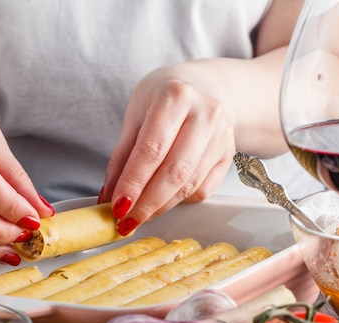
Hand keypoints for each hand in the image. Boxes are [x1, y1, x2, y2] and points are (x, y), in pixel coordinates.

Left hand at [99, 63, 235, 234]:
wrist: (206, 86)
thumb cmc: (165, 98)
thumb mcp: (136, 114)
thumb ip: (122, 155)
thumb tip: (109, 195)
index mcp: (175, 97)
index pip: (151, 150)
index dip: (133, 183)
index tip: (117, 206)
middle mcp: (204, 115)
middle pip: (174, 172)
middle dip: (147, 203)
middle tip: (126, 221)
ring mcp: (221, 135)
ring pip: (189, 185)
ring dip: (161, 207)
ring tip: (139, 216)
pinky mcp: (229, 154)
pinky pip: (203, 188)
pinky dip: (179, 201)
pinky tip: (163, 201)